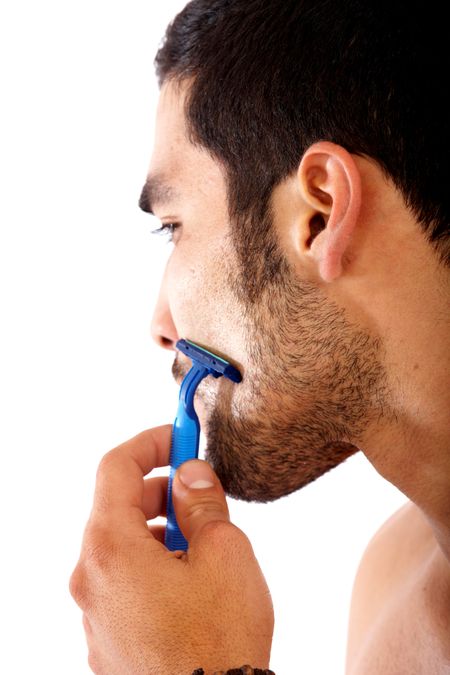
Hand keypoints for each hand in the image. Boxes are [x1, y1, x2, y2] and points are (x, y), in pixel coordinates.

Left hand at [69, 425, 273, 674]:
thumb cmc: (220, 641)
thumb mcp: (224, 553)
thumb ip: (201, 502)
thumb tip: (190, 475)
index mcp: (110, 549)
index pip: (115, 468)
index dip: (150, 443)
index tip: (179, 435)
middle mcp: (91, 579)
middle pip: (117, 507)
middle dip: (159, 490)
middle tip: (200, 490)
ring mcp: (96, 613)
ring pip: (122, 546)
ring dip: (159, 529)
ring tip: (202, 542)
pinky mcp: (109, 638)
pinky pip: (124, 581)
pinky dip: (152, 563)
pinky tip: (191, 581)